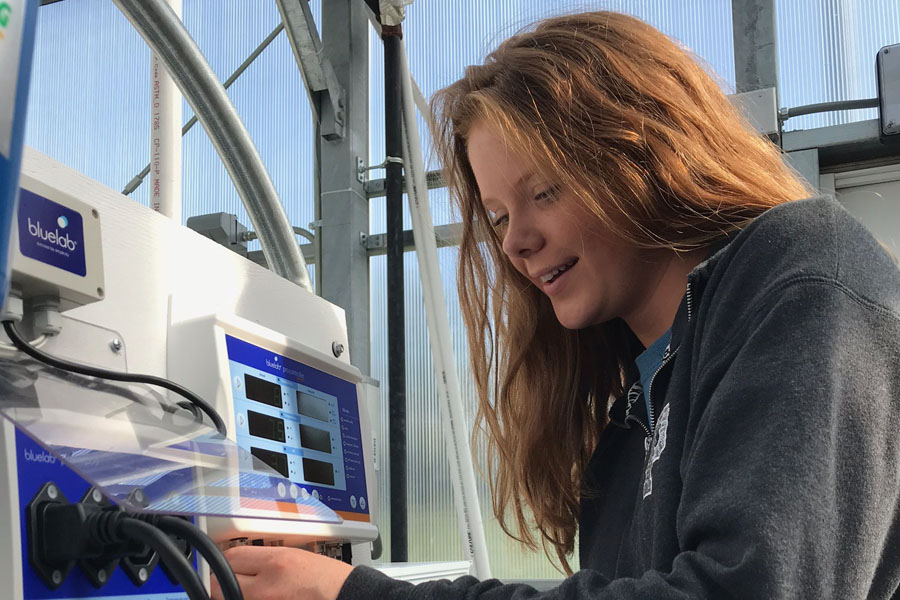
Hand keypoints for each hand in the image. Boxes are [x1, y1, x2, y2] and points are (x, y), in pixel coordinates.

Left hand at [210, 545, 353, 599]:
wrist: (343, 596)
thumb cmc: (326, 578)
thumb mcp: (295, 556)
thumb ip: (264, 559)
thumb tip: (238, 562)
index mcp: (276, 563)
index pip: (231, 558)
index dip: (223, 559)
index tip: (222, 562)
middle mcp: (267, 588)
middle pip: (221, 585)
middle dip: (222, 582)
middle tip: (230, 580)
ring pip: (230, 598)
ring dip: (233, 594)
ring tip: (251, 589)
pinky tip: (261, 597)